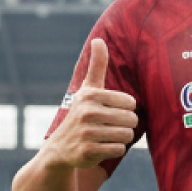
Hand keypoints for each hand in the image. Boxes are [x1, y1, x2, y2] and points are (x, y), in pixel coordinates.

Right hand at [45, 38, 138, 169]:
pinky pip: (119, 149)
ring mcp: (87, 133)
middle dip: (125, 125)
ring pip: (126, 135)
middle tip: (110, 127)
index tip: (111, 111)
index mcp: (90, 95)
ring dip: (121, 138)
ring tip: (106, 136)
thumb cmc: (81, 113)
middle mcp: (87, 113)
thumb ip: (97, 65)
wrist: (60, 148)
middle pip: (131, 120)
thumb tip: (99, 39)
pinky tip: (102, 147)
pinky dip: (114, 149)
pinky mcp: (88, 151)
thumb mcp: (87, 89)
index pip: (130, 103)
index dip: (125, 109)